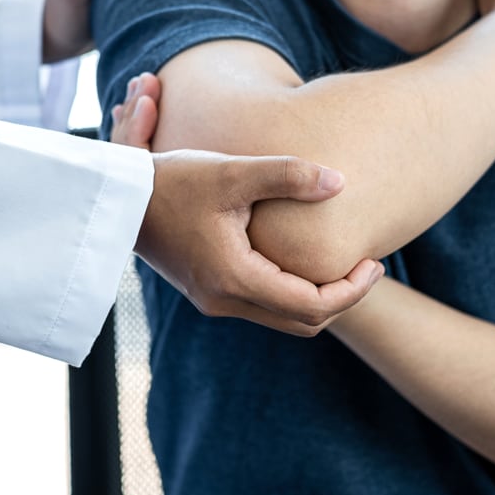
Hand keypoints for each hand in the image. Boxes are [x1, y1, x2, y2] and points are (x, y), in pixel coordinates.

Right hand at [112, 73, 383, 334]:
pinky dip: (292, 292)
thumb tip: (339, 182)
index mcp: (235, 278)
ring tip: (341, 264)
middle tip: (365, 266)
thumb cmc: (173, 183)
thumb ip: (288, 175)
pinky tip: (301, 261)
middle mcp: (225, 300)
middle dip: (341, 298)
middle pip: (302, 322)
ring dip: (316, 297)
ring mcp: (215, 299)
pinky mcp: (210, 290)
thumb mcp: (232, 173)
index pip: (312, 306)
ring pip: (283, 317)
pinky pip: (264, 304)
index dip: (351, 290)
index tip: (374, 263)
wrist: (121, 202)